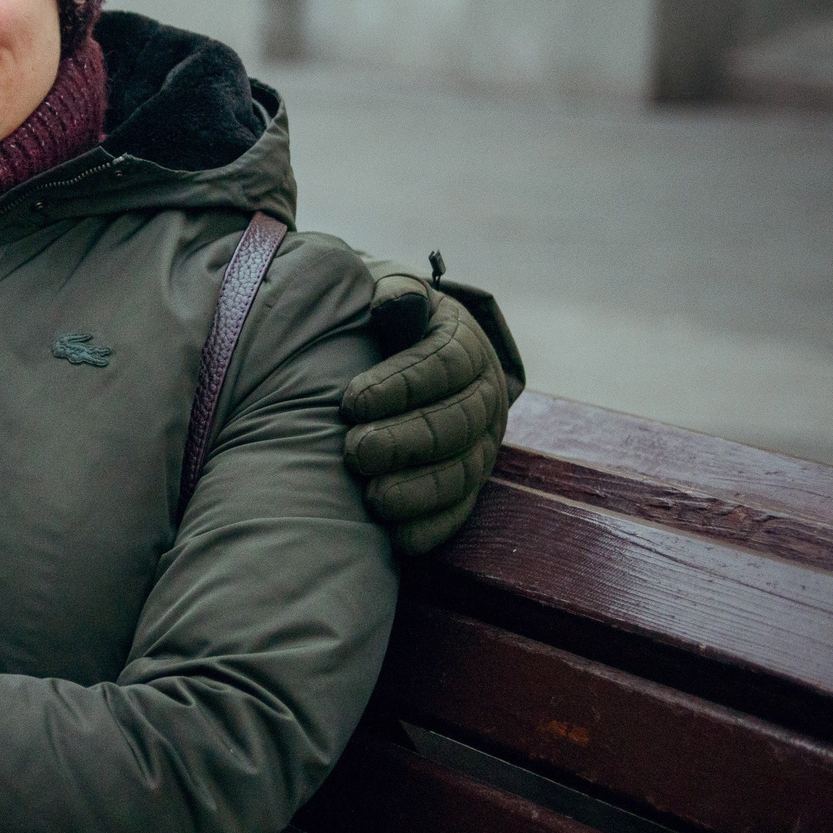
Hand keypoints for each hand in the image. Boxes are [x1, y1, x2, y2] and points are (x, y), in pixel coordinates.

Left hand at [343, 264, 523, 555]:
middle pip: (457, 424)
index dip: (402, 385)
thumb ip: (397, 295)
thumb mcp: (392, 295)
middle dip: (407, 440)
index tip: (350, 401)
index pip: (445, 365)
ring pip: (462, 472)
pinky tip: (398, 537)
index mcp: (465, 346)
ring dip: (420, 490)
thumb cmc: (386, 322)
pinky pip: (459, 511)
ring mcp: (479, 445)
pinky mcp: (466, 482)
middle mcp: (483, 397)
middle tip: (356, 450)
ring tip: (373, 498)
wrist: (401, 351)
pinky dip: (432, 526)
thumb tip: (395, 302)